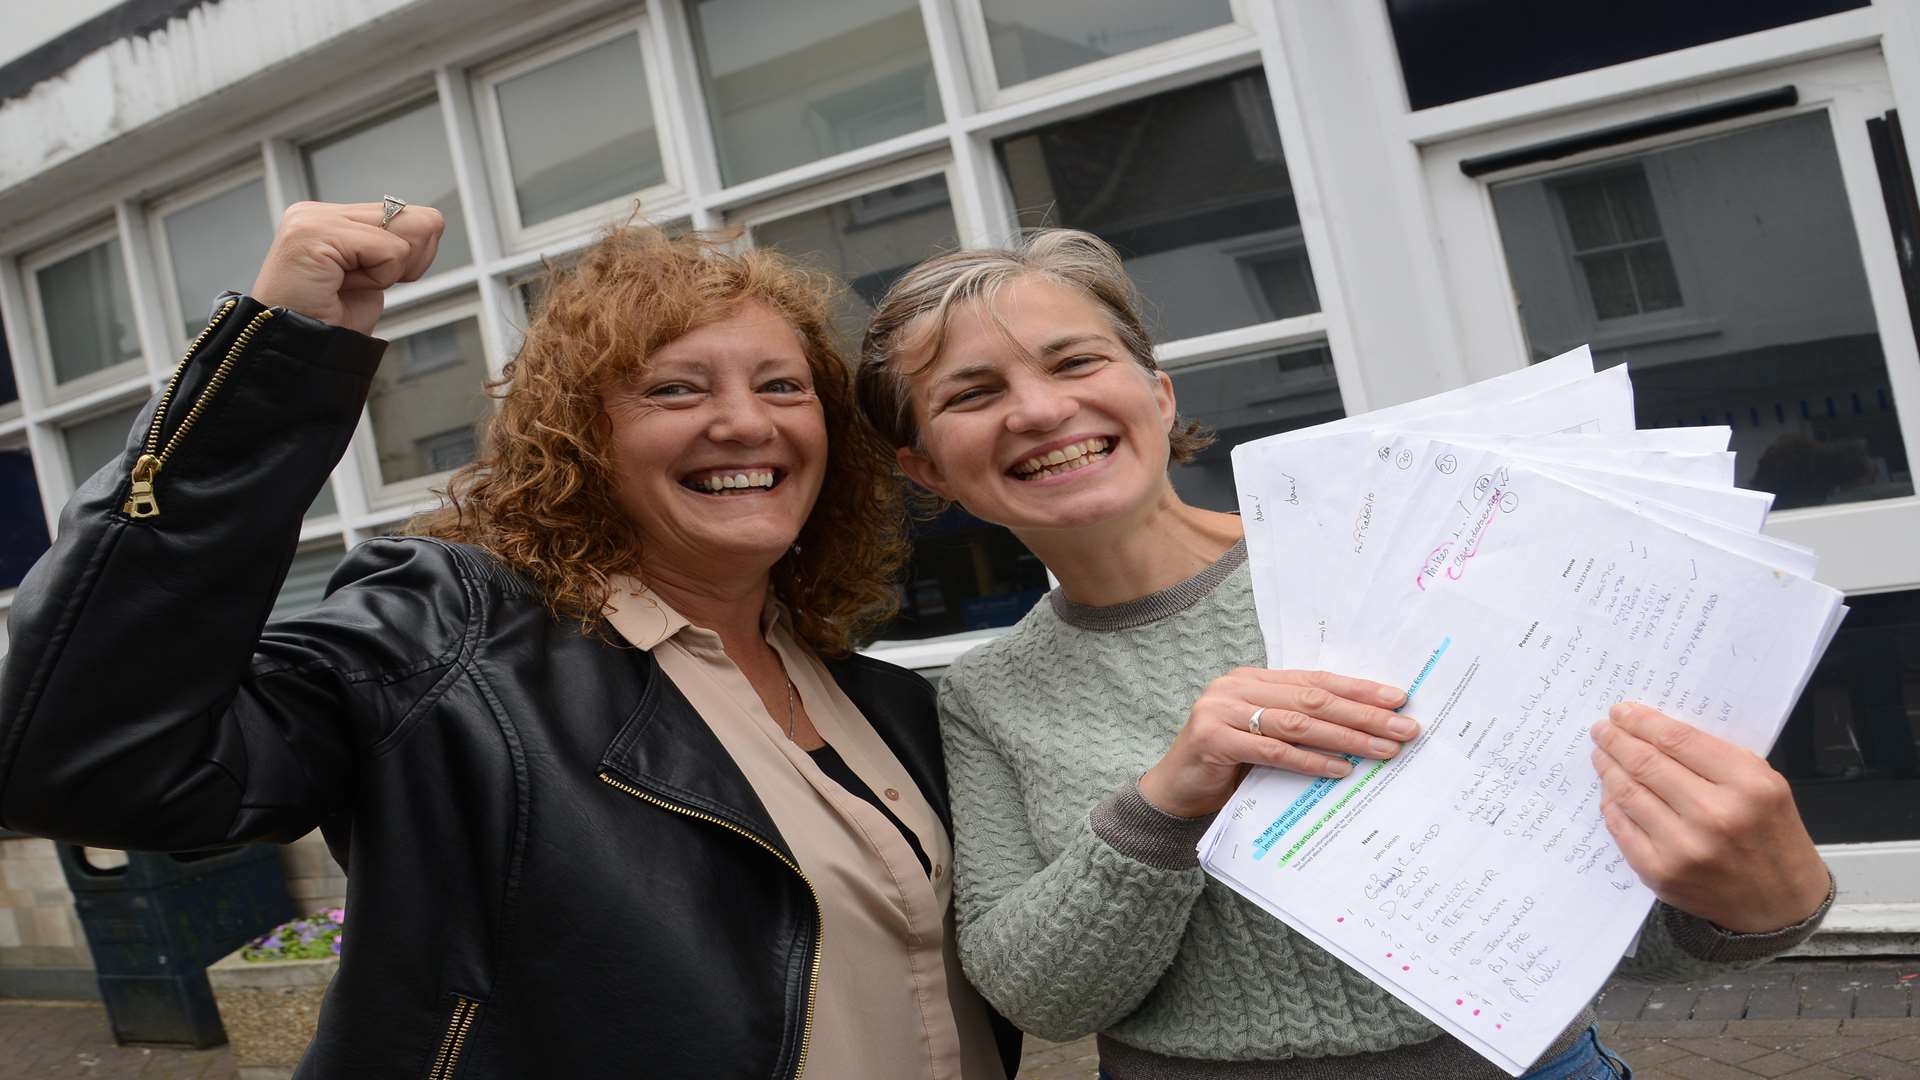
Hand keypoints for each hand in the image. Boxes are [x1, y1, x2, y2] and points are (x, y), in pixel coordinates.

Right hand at [249, 201, 444, 335]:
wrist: (296, 354)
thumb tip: (433, 221)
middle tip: (362, 285)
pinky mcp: (315, 233)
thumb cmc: (329, 322)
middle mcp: (319, 212)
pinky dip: (378, 279)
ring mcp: (313, 219)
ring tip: (347, 286)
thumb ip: (397, 244)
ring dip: (387, 273)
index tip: (373, 281)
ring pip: (404, 232)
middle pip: (413, 216)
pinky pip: (389, 251)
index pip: (405, 214)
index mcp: (332, 219)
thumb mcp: (375, 277)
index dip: (409, 256)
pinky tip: (341, 287)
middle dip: (405, 262)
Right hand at [1138, 668, 1414, 817]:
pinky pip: (1273, 751)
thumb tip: (1365, 729)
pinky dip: (1311, 761)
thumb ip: (1297, 725)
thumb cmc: (1225, 766)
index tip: (1399, 700)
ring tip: (1384, 750)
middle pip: (1312, 698)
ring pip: (1298, 722)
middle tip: (1404, 728)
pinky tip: (1341, 769)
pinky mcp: (1212, 739)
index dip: (1358, 689)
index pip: (1315, 679)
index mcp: (1252, 679)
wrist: (1173, 792)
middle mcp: (1235, 687)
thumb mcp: (1263, 737)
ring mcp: (1221, 710)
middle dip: (1363, 714)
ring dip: (1347, 737)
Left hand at [1592, 702, 1829, 932]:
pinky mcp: (1660, 873)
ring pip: (1628, 793)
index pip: (1677, 740)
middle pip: (1646, 763)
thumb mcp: (1763, 783)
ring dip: (1608, 768)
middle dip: (1616, 740)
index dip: (1642, 721)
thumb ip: (1715, 756)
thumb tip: (1654, 729)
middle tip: (1602, 729)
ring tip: (1601, 754)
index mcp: (1748, 786)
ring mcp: (1684, 848)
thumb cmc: (1770, 835)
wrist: (1780, 903)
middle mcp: (1715, 816)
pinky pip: (1621, 827)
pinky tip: (1610, 790)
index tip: (1622, 711)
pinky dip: (1611, 803)